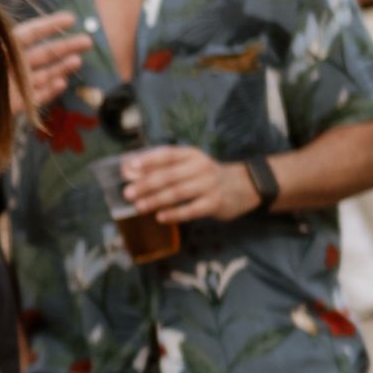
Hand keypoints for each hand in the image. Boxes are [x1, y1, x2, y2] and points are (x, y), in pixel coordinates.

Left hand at [0, 11, 90, 130]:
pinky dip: (50, 91)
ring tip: (78, 59)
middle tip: (87, 40)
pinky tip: (62, 82)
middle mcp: (11, 64)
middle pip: (44, 53)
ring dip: (61, 67)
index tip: (70, 17)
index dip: (50, 25)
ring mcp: (14, 85)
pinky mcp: (14, 105)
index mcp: (1, 46)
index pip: (32, 33)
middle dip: (66, 46)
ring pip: (44, 74)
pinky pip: (37, 97)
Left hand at [119, 146, 257, 223]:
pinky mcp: (215, 203)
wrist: (244, 185)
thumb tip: (128, 171)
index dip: (148, 160)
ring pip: (178, 192)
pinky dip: (175, 214)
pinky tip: (160, 218)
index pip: (167, 154)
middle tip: (128, 193)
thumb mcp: (187, 166)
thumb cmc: (205, 176)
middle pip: (169, 175)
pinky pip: (191, 209)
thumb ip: (160, 168)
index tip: (130, 167)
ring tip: (139, 207)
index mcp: (191, 155)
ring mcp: (209, 185)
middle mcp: (201, 167)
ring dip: (156, 200)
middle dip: (146, 184)